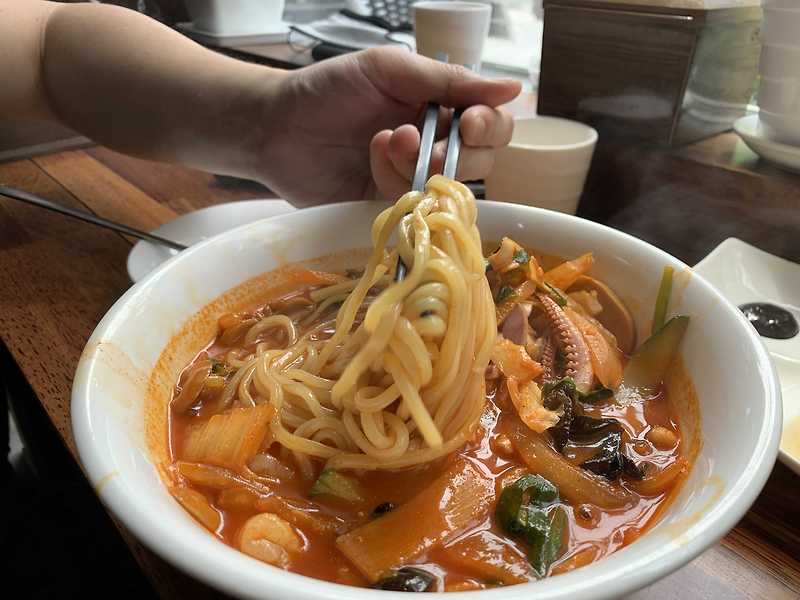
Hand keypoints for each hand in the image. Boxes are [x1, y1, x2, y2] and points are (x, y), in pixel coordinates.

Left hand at [260, 47, 520, 204]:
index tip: (467, 123)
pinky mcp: (392, 204)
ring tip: (381, 140)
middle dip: (454, 152)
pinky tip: (371, 159)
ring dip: (419, 164)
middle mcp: (435, 143)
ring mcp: (413, 177)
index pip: (492, 123)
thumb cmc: (328, 89)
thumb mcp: (389, 70)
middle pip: (482, 161)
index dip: (489, 126)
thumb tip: (513, 87)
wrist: (275, 127)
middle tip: (413, 137)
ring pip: (450, 185)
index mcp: (440, 106)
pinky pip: (416, 202)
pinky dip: (396, 179)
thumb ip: (448, 81)